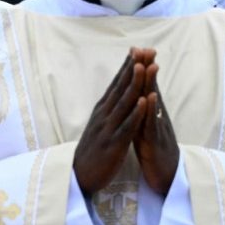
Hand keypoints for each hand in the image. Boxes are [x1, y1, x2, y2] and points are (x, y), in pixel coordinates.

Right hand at [72, 49, 151, 197]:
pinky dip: (137, 113)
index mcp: (102, 110)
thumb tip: (115, 94)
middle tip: (143, 49)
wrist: (79, 175)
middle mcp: (104, 115)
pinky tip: (145, 101)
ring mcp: (108, 128)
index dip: (127, 67)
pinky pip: (128, 126)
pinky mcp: (114, 144)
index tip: (137, 49)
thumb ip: (108, 110)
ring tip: (145, 67)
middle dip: (133, 68)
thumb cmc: (92, 151)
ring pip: (124, 103)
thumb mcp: (99, 125)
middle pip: (120, 88)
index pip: (116, 84)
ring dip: (135, 84)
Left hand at [133, 62, 178, 195]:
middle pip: (151, 88)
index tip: (136, 49)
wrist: (167, 177)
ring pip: (153, 104)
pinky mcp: (156, 142)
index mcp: (149, 112)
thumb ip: (140, 109)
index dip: (140, 69)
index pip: (144, 86)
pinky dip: (150, 111)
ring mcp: (157, 127)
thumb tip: (135, 91)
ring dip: (150, 84)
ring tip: (148, 65)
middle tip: (145, 48)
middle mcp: (155, 116)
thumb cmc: (154, 150)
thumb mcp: (144, 126)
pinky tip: (150, 97)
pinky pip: (152, 124)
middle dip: (147, 69)